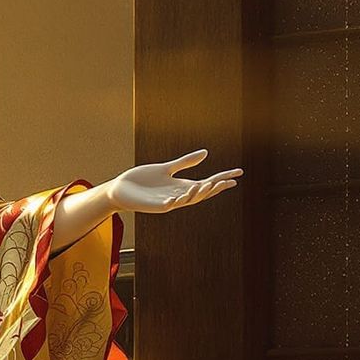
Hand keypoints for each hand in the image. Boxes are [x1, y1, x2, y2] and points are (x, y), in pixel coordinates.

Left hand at [105, 149, 242, 214]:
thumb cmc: (142, 180)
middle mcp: (178, 195)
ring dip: (198, 193)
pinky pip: (169, 205)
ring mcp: (168, 202)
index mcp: (182, 186)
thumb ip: (185, 162)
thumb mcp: (166, 168)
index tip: (238, 173)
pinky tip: (183, 196)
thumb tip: (206, 153)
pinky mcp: (156, 206)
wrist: (120, 190)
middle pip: (201, 193)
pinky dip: (177, 201)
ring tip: (209, 183)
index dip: (222, 177)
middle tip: (227, 181)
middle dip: (214, 188)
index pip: (207, 182)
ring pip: (188, 200)